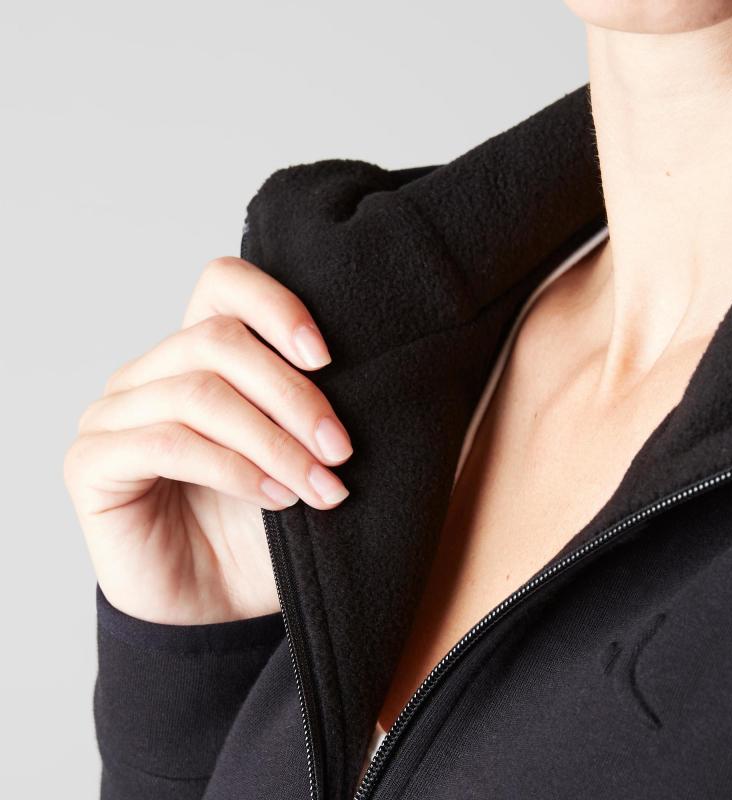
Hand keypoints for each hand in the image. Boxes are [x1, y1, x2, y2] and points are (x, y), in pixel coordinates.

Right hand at [64, 256, 352, 623]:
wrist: (221, 601)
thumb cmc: (262, 526)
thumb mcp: (302, 457)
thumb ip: (314, 408)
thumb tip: (372, 368)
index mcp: (196, 358)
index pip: (222, 285)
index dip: (276, 306)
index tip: (328, 359)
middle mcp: (148, 376)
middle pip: (218, 341)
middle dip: (292, 396)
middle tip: (340, 450)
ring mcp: (113, 416)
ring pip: (198, 394)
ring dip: (272, 441)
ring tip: (318, 485)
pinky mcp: (91, 464)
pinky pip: (167, 443)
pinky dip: (232, 468)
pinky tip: (273, 496)